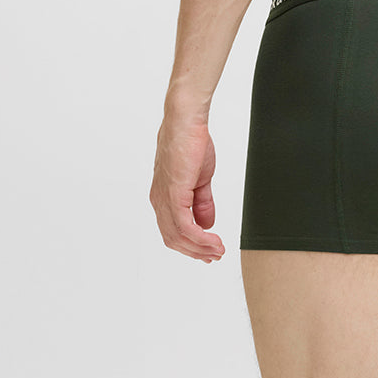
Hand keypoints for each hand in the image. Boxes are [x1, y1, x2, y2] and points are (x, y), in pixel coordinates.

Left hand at [150, 115, 225, 261]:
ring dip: (200, 248)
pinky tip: (213, 240)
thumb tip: (207, 225)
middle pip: (173, 239)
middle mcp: (159, 201)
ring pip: (178, 237)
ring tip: (218, 251)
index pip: (173, 231)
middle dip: (195, 251)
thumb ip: (202, 203)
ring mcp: (164, 199)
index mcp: (163, 197)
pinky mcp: (173, 194)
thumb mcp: (200, 179)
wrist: (187, 122)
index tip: (209, 251)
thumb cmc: (192, 143)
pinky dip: (200, 238)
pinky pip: (184, 226)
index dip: (190, 245)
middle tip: (215, 256)